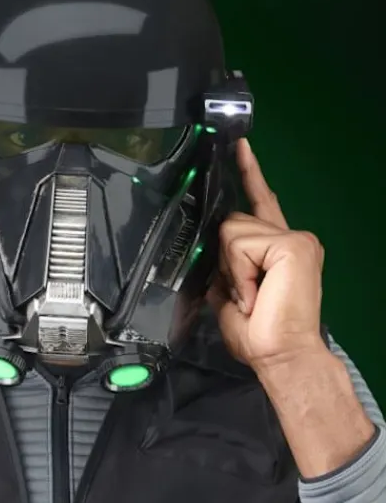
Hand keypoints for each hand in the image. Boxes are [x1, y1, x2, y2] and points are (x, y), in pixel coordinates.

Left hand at [206, 139, 326, 372]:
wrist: (281, 355)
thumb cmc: (258, 332)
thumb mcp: (230, 291)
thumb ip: (224, 263)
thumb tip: (210, 247)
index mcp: (275, 248)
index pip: (259, 202)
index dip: (249, 174)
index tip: (240, 147)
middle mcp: (288, 237)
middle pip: (232, 221)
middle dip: (224, 257)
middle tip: (243, 290)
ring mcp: (294, 238)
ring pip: (231, 231)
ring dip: (231, 268)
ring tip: (251, 294)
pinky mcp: (292, 244)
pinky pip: (240, 244)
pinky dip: (238, 271)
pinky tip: (255, 291)